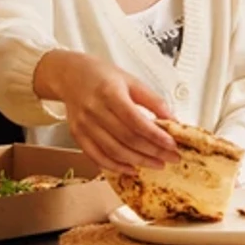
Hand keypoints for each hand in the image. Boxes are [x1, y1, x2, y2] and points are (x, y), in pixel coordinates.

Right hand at [34, 50, 177, 173]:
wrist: (70, 75)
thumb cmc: (103, 76)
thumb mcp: (132, 81)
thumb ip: (153, 100)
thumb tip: (173, 120)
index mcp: (110, 93)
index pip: (136, 121)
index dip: (155, 136)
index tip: (172, 144)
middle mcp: (94, 111)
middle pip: (127, 138)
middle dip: (153, 151)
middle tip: (172, 157)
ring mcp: (84, 125)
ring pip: (114, 151)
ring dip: (138, 161)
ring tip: (158, 164)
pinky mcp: (77, 135)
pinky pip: (97, 157)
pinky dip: (115, 166)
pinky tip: (132, 169)